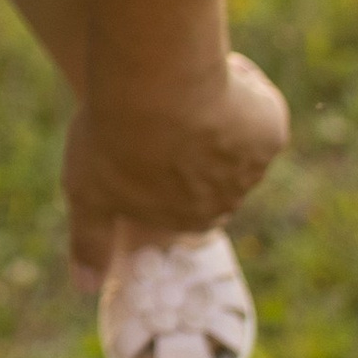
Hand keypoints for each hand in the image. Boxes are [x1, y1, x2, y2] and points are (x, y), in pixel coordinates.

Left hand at [62, 50, 288, 282]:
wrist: (157, 87)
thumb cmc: (114, 140)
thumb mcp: (87, 194)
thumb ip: (91, 241)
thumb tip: (85, 287)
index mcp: (186, 218)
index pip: (188, 211)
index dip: (172, 182)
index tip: (157, 153)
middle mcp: (227, 200)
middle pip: (219, 181)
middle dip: (200, 153)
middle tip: (173, 113)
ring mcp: (254, 166)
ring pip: (240, 141)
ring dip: (220, 119)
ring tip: (188, 85)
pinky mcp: (272, 129)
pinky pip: (260, 108)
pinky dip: (245, 90)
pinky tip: (220, 70)